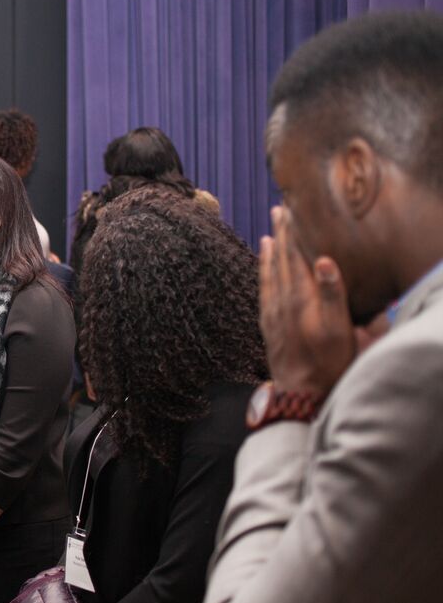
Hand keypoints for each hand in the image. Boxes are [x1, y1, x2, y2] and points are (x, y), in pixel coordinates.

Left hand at [259, 206, 356, 395]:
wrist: (299, 392)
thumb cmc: (326, 362)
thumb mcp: (338, 329)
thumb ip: (332, 294)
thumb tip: (324, 260)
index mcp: (301, 297)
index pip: (296, 257)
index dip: (293, 233)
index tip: (291, 210)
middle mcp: (282, 301)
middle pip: (281, 261)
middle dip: (281, 235)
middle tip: (278, 211)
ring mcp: (273, 314)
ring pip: (269, 275)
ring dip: (270, 253)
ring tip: (269, 234)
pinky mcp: (269, 326)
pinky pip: (263, 292)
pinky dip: (263, 275)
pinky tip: (264, 271)